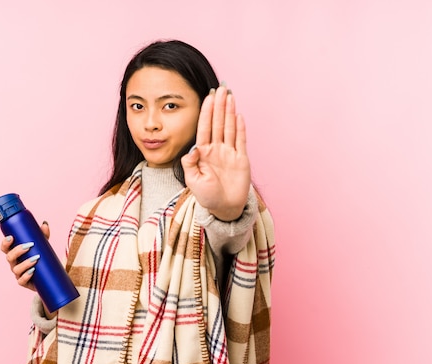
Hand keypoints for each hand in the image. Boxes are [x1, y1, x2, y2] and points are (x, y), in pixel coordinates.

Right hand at [0, 221, 50, 290]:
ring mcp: (18, 273)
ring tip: (36, 258)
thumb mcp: (42, 245)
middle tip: (30, 245)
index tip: (11, 237)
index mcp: (14, 253)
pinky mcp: (24, 282)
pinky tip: (32, 271)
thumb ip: (43, 235)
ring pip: (16, 269)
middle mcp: (14, 263)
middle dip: (18, 250)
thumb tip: (44, 224)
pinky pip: (21, 281)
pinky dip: (26, 276)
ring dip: (25, 263)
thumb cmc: (41, 257)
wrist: (48, 276)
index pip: (5, 248)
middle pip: (9, 257)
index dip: (5, 243)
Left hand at [181, 85, 250, 220]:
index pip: (204, 128)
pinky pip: (241, 140)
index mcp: (203, 153)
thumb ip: (190, 164)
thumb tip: (193, 148)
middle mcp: (216, 149)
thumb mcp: (192, 181)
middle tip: (220, 88)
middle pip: (218, 123)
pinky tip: (238, 114)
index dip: (206, 112)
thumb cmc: (207, 197)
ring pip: (229, 128)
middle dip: (218, 106)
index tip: (207, 97)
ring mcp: (229, 153)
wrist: (224, 209)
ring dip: (229, 111)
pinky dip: (240, 128)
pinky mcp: (241, 159)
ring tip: (230, 95)